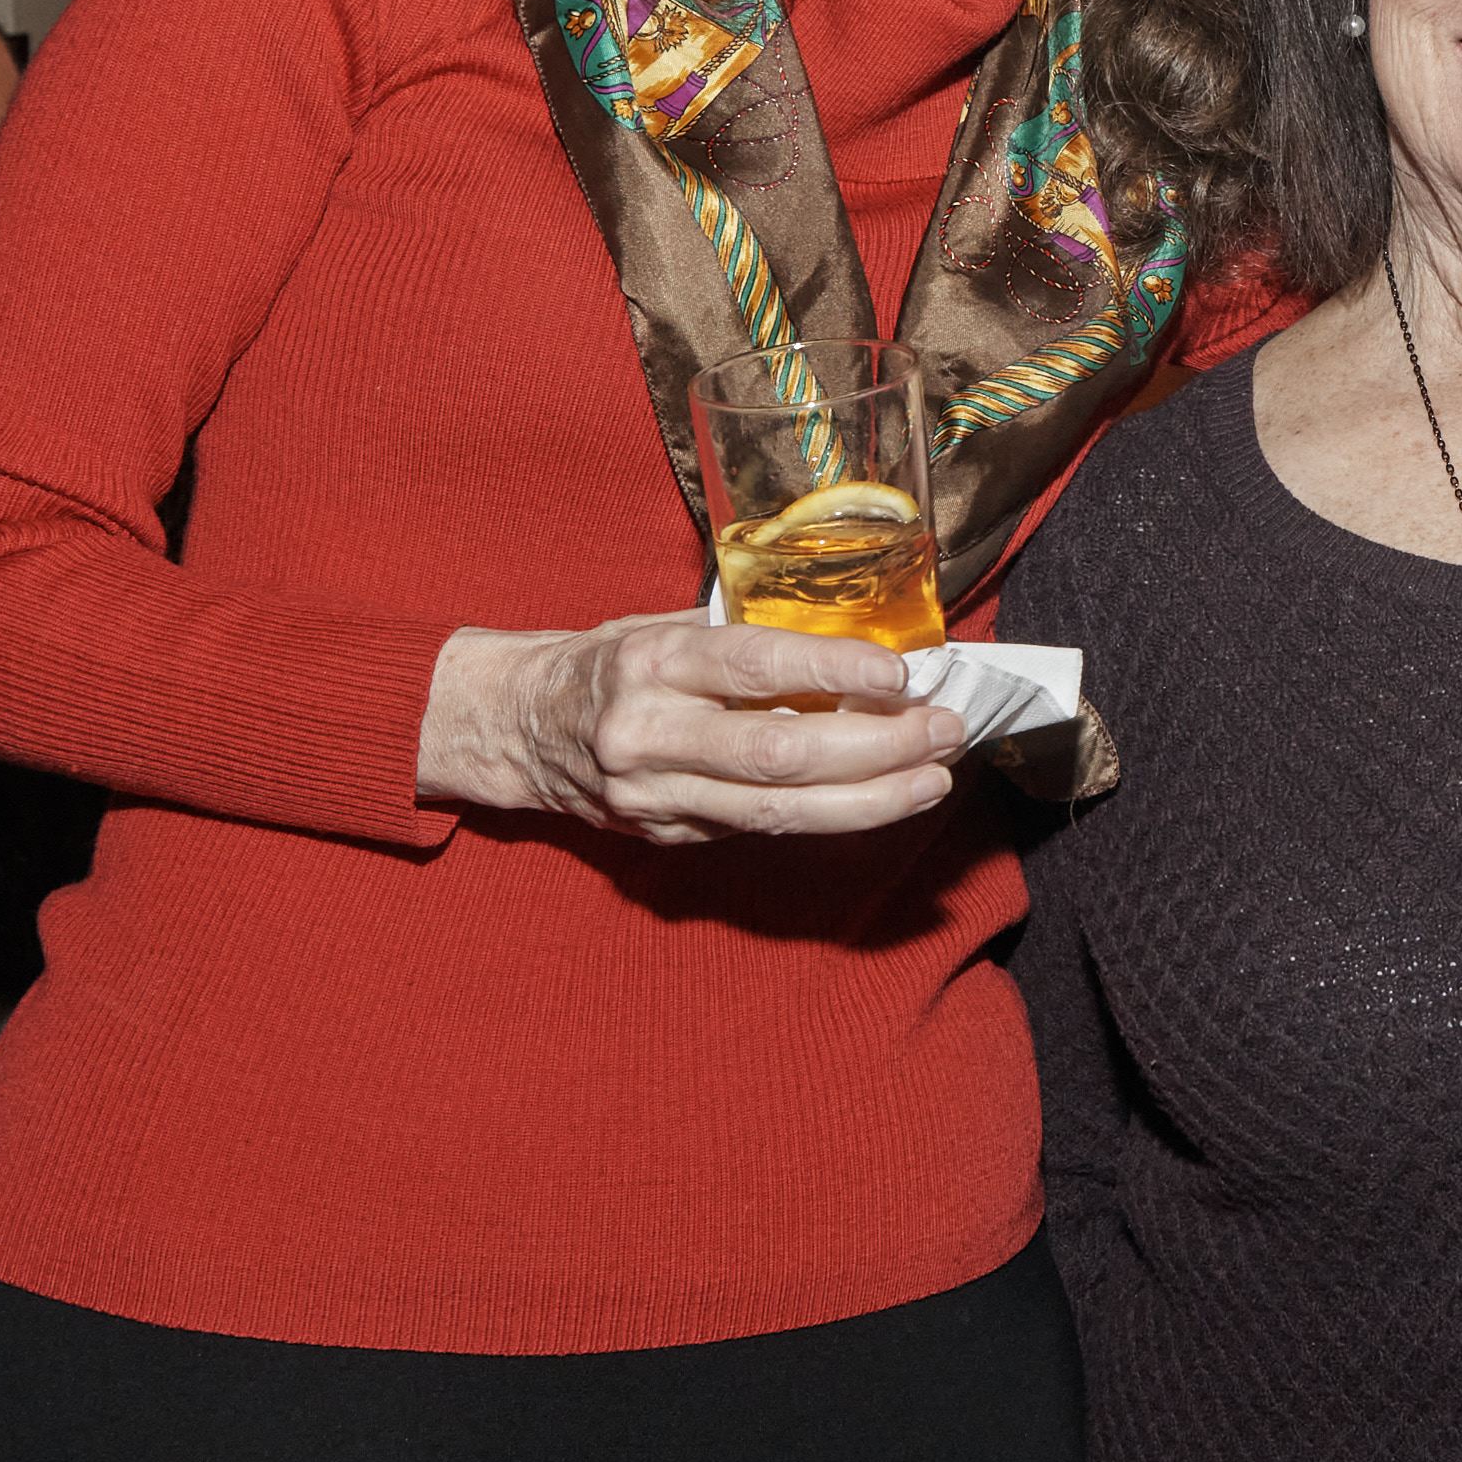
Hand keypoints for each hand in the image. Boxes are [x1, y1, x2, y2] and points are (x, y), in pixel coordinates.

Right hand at [417, 616, 968, 844]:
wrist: (518, 727)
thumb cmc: (612, 662)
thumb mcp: (664, 626)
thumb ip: (747, 642)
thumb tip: (860, 648)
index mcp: (651, 663)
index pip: (755, 666)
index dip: (833, 671)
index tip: (901, 673)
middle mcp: (649, 734)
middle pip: (781, 754)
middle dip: (878, 747)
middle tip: (944, 730)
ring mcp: (655, 796)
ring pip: (780, 811)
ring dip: (872, 798)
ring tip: (934, 777)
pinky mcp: (667, 836)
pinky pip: (763, 829)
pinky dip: (831, 815)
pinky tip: (882, 799)